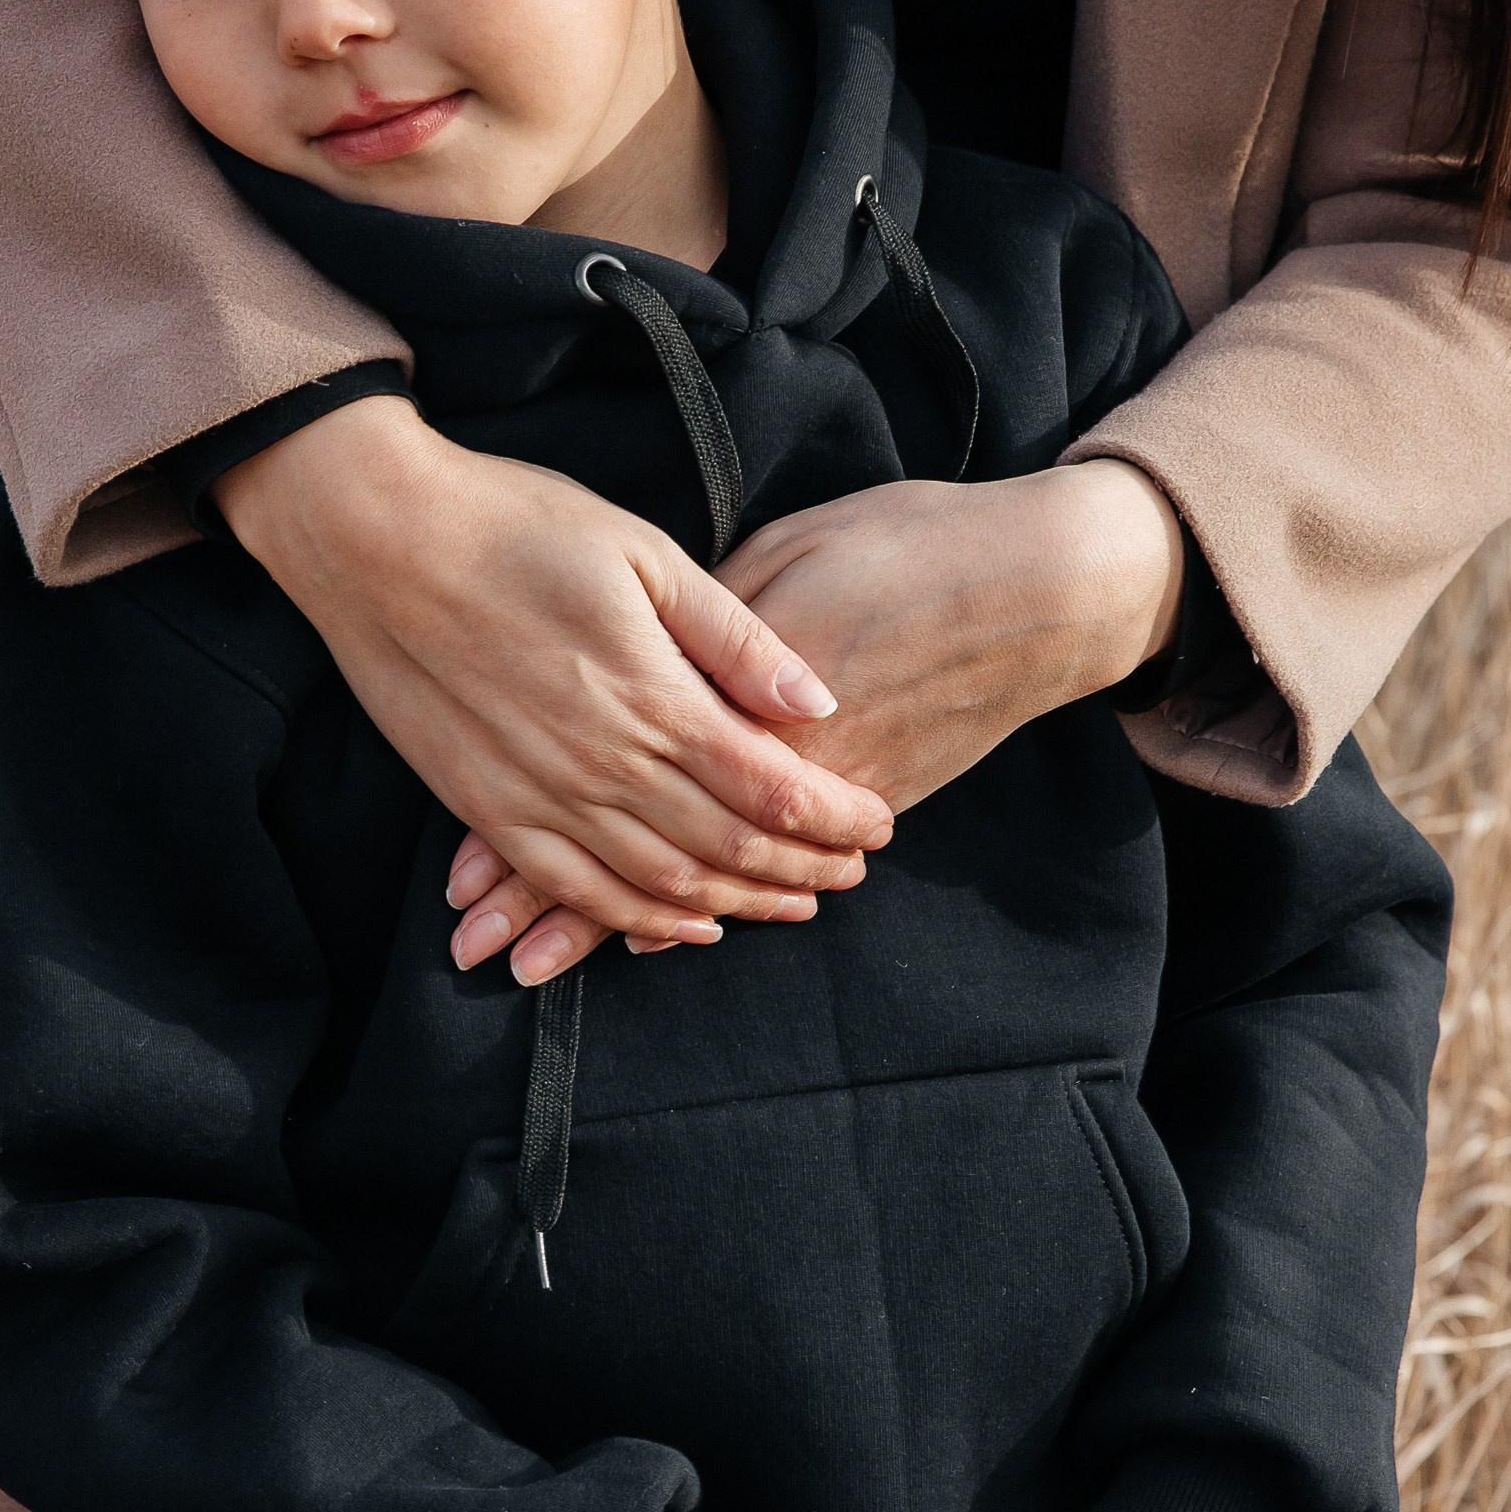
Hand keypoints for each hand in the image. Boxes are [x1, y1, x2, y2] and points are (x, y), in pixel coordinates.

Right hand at [215, 395, 893, 956]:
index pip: (772, 788)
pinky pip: (580, 889)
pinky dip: (641, 917)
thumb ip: (735, 639)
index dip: (834, 818)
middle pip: (729, 848)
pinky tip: (685, 924)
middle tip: (853, 874)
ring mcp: (542, 797)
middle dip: (803, 868)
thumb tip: (820, 701)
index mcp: (653, 698)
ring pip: (664, 883)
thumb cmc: (515, 526)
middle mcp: (604, 765)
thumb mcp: (644, 554)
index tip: (879, 826)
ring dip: (738, 902)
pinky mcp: (489, 810)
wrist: (375, 541)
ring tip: (793, 904)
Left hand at [442, 459, 1184, 978]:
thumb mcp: (792, 553)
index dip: (531, 827)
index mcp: (737, 691)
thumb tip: (639, 670)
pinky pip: (761, 871)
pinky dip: (699, 906)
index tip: (465, 875)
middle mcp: (771, 759)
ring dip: (606, 922)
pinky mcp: (865, 800)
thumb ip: (709, 629)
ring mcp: (820, 791)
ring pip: (694, 872)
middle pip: (633, 842)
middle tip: (475, 947)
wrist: (1044, 586)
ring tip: (527, 966)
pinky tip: (653, 936)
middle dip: (547, 900)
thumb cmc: (909, 545)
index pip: (606, 773)